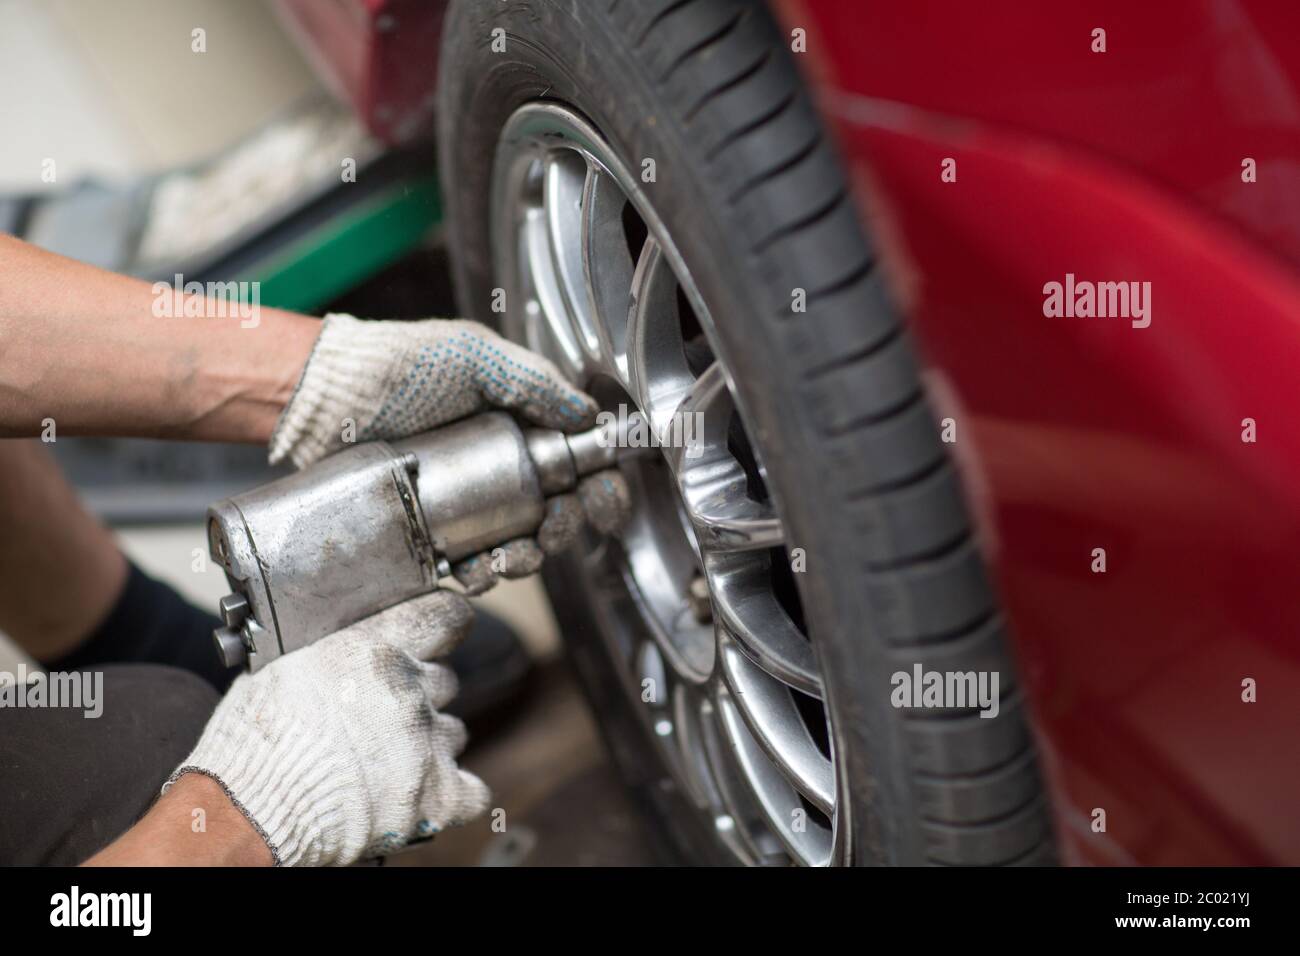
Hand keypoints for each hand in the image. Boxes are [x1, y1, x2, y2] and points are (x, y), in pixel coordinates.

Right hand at [166, 590, 488, 866]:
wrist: (249, 809)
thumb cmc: (253, 741)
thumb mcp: (285, 664)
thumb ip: (334, 649)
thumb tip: (347, 645)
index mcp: (376, 648)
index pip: (446, 616)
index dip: (445, 624)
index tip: (441, 632)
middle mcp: (410, 689)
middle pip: (444, 681)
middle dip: (418, 695)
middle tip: (379, 716)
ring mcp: (427, 743)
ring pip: (453, 732)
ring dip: (428, 743)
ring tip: (384, 760)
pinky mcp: (435, 796)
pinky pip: (471, 791)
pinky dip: (451, 794)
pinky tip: (422, 793)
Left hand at [271, 313, 631, 589]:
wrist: (325, 399)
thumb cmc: (397, 366)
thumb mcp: (474, 356)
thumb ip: (533, 382)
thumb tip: (585, 413)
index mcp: (519, 422)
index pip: (576, 460)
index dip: (600, 486)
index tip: (604, 503)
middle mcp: (499, 464)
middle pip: (554, 511)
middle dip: (563, 529)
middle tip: (552, 533)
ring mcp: (467, 501)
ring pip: (517, 543)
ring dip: (525, 560)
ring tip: (508, 559)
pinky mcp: (432, 529)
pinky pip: (468, 561)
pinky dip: (480, 573)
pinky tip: (472, 570)